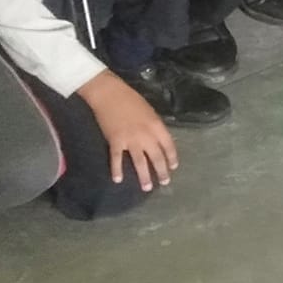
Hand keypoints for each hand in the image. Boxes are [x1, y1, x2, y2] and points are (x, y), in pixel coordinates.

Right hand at [80, 73, 176, 191]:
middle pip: (156, 157)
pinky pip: (117, 160)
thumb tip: (157, 140)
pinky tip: (117, 180)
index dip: (172, 158)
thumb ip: (154, 127)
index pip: (168, 146)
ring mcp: (131, 140)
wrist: (109, 94)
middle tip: (164, 183)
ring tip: (147, 188)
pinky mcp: (115, 142)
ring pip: (140, 163)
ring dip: (144, 176)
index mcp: (157, 126)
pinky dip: (117, 170)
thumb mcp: (149, 111)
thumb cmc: (130, 99)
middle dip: (161, 171)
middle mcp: (146, 136)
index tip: (173, 167)